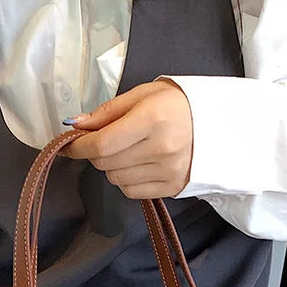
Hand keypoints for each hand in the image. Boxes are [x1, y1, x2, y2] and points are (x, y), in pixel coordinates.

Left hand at [62, 80, 192, 199]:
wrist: (217, 125)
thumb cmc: (177, 105)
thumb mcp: (142, 95)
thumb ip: (107, 112)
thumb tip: (76, 126)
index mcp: (152, 119)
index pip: (102, 143)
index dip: (79, 147)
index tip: (69, 144)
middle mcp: (160, 149)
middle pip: (105, 163)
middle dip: (96, 153)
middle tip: (105, 139)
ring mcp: (167, 171)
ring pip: (115, 178)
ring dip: (111, 166)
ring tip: (128, 150)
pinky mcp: (170, 188)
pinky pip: (131, 191)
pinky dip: (126, 179)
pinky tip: (138, 164)